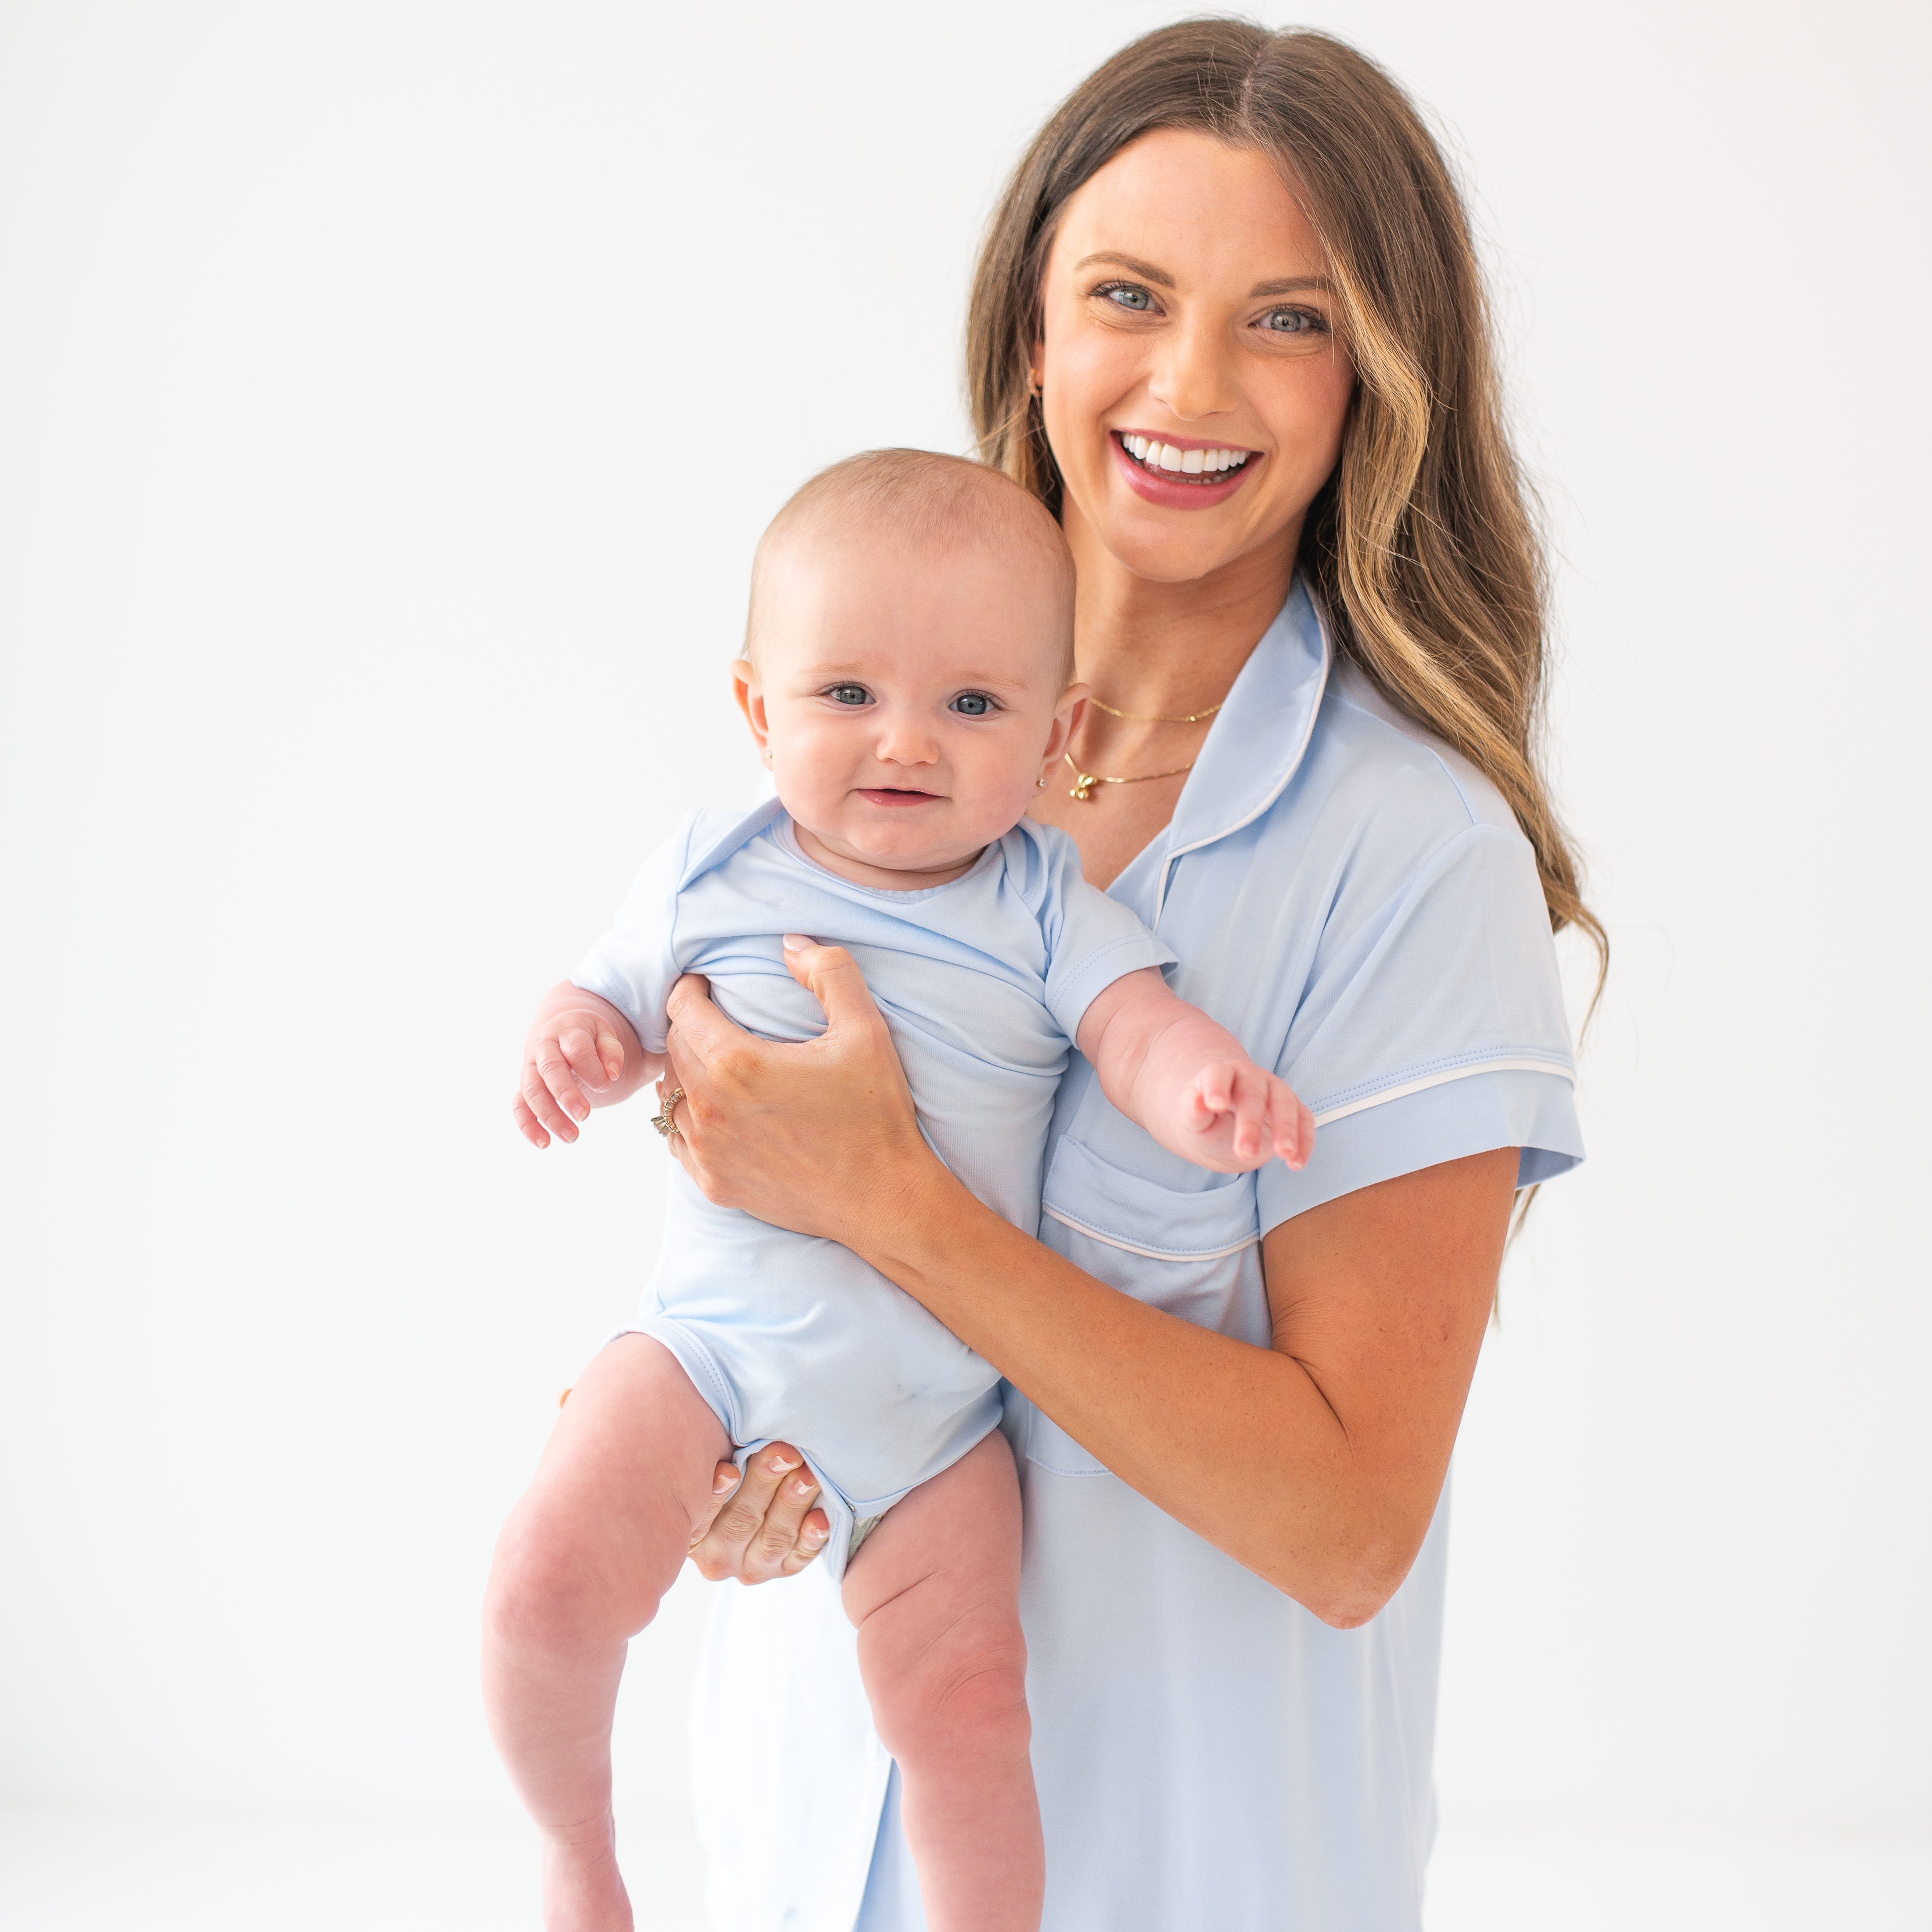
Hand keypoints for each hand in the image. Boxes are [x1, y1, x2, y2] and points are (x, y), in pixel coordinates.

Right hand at [512, 981, 646, 1147]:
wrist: (560, 1030)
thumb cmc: (588, 1036)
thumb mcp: (604, 1034)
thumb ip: (611, 1050)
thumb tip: (612, 1073)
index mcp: (567, 1030)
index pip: (577, 1048)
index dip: (591, 1069)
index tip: (606, 1086)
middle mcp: (544, 1048)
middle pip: (550, 1070)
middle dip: (566, 1094)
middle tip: (584, 1116)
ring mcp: (531, 1067)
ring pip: (532, 1090)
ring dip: (549, 1115)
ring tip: (572, 1137)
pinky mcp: (525, 1086)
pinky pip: (519, 1105)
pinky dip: (527, 1125)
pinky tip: (544, 1143)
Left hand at [657, 938, 939, 1244]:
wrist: (884, 1199)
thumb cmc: (876, 1114)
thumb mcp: (866, 1030)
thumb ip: (829, 972)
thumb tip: (791, 943)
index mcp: (737, 1064)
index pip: (682, 1010)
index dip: (690, 989)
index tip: (704, 983)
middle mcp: (710, 1108)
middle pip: (672, 1049)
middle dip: (688, 1026)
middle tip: (713, 1017)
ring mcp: (708, 1152)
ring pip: (669, 1096)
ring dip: (685, 1074)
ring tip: (713, 1062)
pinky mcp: (714, 1185)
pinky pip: (678, 1140)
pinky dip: (688, 1119)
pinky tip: (715, 1111)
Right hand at [687, 1441, 830, 1581]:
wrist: (759, 1493)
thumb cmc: (726, 1465)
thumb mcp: (716, 1461)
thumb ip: (717, 1456)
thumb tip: (715, 1430)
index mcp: (691, 1532)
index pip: (699, 1519)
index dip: (716, 1495)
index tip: (730, 1471)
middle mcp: (717, 1556)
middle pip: (740, 1522)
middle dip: (764, 1484)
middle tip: (784, 1454)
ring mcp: (752, 1567)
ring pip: (773, 1540)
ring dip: (792, 1504)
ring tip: (807, 1476)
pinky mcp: (783, 1569)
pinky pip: (799, 1558)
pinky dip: (811, 1538)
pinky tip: (820, 1518)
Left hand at [1176, 1059, 1313, 1172]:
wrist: (1226, 1123)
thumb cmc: (1208, 1120)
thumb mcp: (1194, 1121)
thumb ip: (1193, 1112)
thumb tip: (1197, 1102)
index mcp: (1221, 1075)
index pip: (1218, 1075)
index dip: (1216, 1088)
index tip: (1215, 1106)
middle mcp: (1251, 1078)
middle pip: (1253, 1095)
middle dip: (1250, 1124)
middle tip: (1245, 1152)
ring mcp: (1276, 1091)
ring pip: (1285, 1104)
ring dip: (1286, 1130)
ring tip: (1284, 1155)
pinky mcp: (1294, 1109)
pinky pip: (1304, 1121)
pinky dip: (1304, 1142)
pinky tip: (1297, 1163)